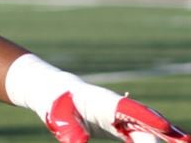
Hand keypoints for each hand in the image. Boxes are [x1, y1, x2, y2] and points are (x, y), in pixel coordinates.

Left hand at [45, 89, 188, 142]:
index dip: (145, 117)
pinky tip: (170, 142)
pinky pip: (139, 133)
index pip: (127, 109)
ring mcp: (119, 115)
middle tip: (185, 140)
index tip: (165, 125)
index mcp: (101, 102)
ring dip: (166, 135)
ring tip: (185, 141)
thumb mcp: (57, 118)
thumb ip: (69, 131)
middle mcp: (116, 107)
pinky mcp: (118, 123)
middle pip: (143, 119)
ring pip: (146, 127)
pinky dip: (153, 139)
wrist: (53, 92)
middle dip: (165, 130)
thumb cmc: (55, 104)